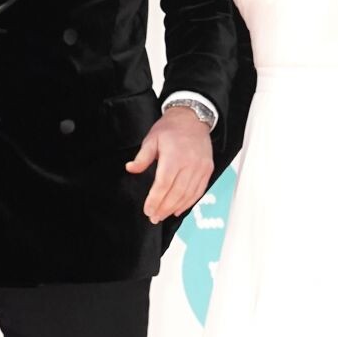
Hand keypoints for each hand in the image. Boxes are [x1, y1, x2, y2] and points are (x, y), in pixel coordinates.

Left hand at [126, 107, 213, 222]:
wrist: (192, 118)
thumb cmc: (170, 129)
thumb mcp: (152, 139)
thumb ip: (142, 157)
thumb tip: (130, 168)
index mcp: (174, 156)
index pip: (164, 184)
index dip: (155, 200)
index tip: (147, 210)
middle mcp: (190, 164)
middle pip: (176, 193)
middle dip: (164, 208)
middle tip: (154, 218)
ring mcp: (200, 168)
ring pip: (188, 195)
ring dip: (175, 208)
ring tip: (163, 216)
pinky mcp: (207, 170)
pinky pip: (199, 191)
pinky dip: (189, 203)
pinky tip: (178, 210)